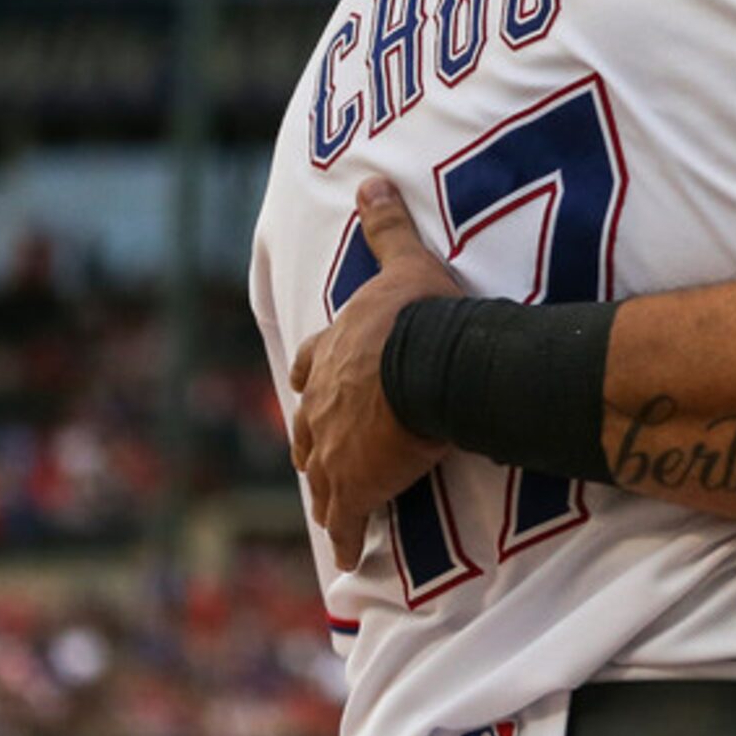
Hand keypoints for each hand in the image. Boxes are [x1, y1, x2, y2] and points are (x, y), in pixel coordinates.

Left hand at [290, 177, 461, 571]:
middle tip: (322, 459)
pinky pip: (347, 520)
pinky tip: (349, 555)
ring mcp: (335, 448)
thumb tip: (369, 180)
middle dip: (316, 444)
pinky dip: (346, 537)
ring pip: (322, 477)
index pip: (310, 366)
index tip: (312, 387)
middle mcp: (322, 403)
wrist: (427, 363)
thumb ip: (386, 227)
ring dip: (328, 493)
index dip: (314, 377)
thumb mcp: (403, 263)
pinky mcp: (355, 485)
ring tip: (336, 511)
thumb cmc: (419, 314)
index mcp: (333, 352)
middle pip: (309, 429)